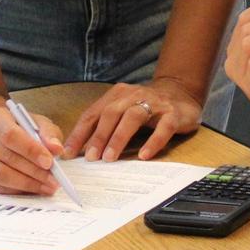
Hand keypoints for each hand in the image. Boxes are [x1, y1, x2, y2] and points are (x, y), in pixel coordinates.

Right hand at [0, 103, 63, 195]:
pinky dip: (17, 190)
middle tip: (54, 180)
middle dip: (34, 172)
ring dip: (27, 184)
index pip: (11, 135)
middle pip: (7, 158)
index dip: (31, 150)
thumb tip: (57, 149)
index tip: (49, 162)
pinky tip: (33, 189)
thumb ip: (48, 133)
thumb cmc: (18, 125)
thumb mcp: (35, 121)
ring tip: (46, 187)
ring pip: (1, 175)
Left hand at [65, 76, 201, 160]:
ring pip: (133, 117)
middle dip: (99, 136)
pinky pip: (162, 128)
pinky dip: (152, 142)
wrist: (180, 91)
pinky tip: (143, 155)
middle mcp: (133, 95)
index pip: (93, 114)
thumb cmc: (146, 105)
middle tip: (91, 157)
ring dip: (119, 138)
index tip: (69, 153)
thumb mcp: (123, 109)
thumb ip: (105, 124)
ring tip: (110, 157)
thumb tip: (82, 150)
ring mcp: (154, 103)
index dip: (80, 133)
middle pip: (111, 113)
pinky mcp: (173, 114)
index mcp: (116, 95)